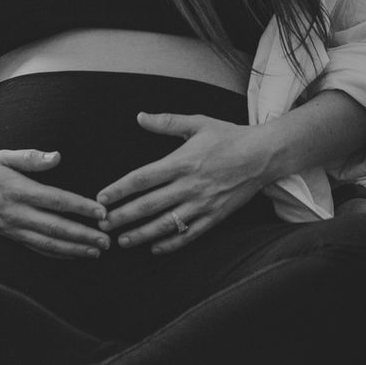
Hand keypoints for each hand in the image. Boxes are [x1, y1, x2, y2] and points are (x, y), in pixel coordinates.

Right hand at [0, 149, 110, 259]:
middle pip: (55, 228)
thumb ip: (30, 158)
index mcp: (17, 191)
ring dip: (73, 249)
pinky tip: (72, 255)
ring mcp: (11, 228)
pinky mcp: (8, 236)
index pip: (56, 201)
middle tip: (107, 240)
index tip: (101, 212)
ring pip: (47, 244)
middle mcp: (15, 213)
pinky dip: (56, 254)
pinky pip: (35, 248)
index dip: (80, 207)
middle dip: (83, 236)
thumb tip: (58, 157)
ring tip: (96, 252)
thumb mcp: (1, 156)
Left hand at [97, 112, 269, 251]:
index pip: (143, 178)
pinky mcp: (216, 216)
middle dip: (123, 216)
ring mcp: (203, 203)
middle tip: (103, 225)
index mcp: (182, 162)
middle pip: (149, 205)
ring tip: (122, 241)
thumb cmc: (229, 136)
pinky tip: (155, 248)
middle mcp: (190, 185)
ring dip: (142, 234)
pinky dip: (171, 243)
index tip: (101, 198)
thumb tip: (140, 116)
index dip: (120, 189)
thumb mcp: (197, 123)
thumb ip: (167, 121)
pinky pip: (190, 234)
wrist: (264, 155)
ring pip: (166, 224)